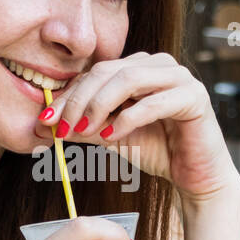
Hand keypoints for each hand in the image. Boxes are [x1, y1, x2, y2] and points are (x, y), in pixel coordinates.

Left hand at [36, 52, 239, 203]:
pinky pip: (154, 102)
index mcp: (137, 66)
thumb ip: (82, 128)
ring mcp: (179, 77)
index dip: (67, 96)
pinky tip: (110, 137)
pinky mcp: (194, 97)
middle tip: (60, 127)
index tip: (44, 121)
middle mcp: (158, 64)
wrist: (195, 176)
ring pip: (128, 79)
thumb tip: (44, 127)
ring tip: (83, 131)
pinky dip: (127, 119)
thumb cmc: (156, 151)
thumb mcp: (110, 137)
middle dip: (79, 100)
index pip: (94, 73)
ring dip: (99, 106)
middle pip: (107, 71)